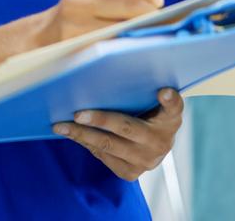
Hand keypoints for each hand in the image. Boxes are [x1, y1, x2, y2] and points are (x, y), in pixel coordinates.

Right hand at [40, 0, 164, 43]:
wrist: (51, 33)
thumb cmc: (86, 6)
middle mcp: (78, 0)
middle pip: (132, 5)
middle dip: (152, 12)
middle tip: (156, 17)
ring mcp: (77, 26)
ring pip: (127, 27)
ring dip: (143, 28)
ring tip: (145, 28)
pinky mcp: (81, 47)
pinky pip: (117, 44)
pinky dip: (130, 41)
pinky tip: (131, 40)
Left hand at [52, 89, 183, 181]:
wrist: (153, 145)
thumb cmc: (147, 112)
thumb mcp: (152, 100)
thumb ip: (144, 87)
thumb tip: (116, 61)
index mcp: (170, 119)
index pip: (174, 108)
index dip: (169, 100)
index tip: (163, 91)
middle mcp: (162, 142)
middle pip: (127, 128)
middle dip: (99, 120)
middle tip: (77, 114)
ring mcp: (146, 161)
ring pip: (108, 146)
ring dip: (81, 135)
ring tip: (61, 126)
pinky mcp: (131, 173)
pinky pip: (102, 156)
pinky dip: (85, 143)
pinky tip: (71, 134)